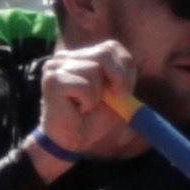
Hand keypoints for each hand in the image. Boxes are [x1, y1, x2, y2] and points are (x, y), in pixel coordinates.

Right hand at [35, 34, 144, 161]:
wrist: (69, 143)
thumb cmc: (90, 119)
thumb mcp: (115, 96)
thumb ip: (123, 78)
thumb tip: (137, 66)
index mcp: (80, 56)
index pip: (111, 47)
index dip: (124, 67)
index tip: (123, 90)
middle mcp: (65, 57)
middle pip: (104, 53)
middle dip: (118, 78)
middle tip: (115, 99)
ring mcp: (55, 66)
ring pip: (94, 69)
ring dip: (98, 95)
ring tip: (85, 106)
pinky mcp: (52, 80)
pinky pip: (85, 86)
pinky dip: (88, 101)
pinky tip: (76, 109)